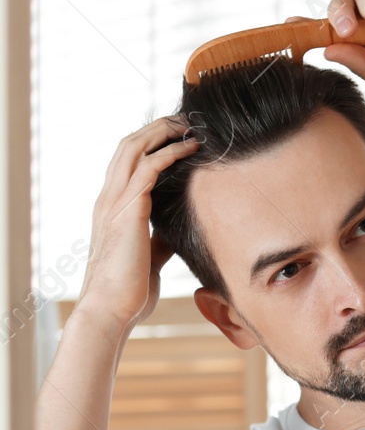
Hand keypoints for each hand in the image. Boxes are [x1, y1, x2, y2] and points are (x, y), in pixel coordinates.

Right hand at [78, 116, 198, 333]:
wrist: (112, 310)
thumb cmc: (130, 290)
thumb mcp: (149, 255)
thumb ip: (160, 238)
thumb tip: (177, 230)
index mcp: (111, 208)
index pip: (126, 161)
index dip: (149, 142)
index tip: (176, 133)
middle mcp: (108, 199)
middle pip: (128, 146)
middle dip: (156, 127)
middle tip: (185, 119)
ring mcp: (114, 203)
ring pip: (134, 149)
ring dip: (163, 132)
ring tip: (189, 124)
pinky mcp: (128, 212)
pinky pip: (148, 170)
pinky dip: (170, 154)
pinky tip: (191, 149)